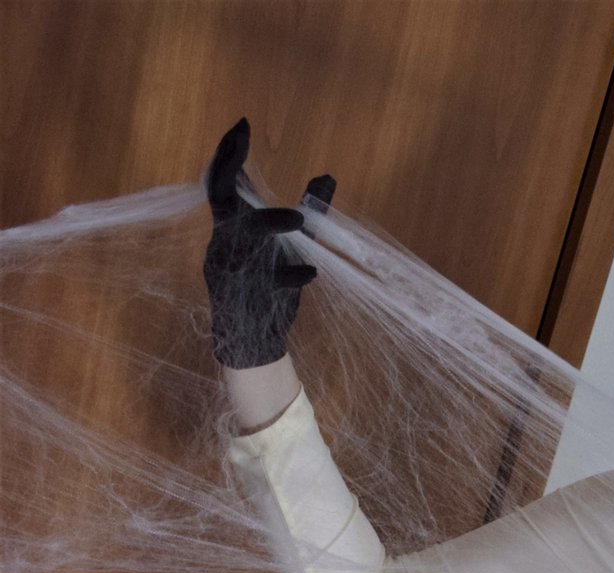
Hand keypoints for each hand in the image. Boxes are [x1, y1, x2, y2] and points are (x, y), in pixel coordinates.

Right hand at [202, 117, 336, 368]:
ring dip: (271, 223)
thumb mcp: (288, 246)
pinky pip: (273, 284)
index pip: (222, 183)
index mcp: (230, 228)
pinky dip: (293, 276)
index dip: (228, 153)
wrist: (252, 341)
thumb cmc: (268, 287)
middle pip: (220, 199)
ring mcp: (235, 270)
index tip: (242, 124)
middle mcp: (226, 244)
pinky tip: (311, 272)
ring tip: (300, 219)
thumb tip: (326, 176)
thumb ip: (309, 212)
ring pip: (246, 238)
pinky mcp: (251, 298)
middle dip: (228, 168)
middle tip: (244, 142)